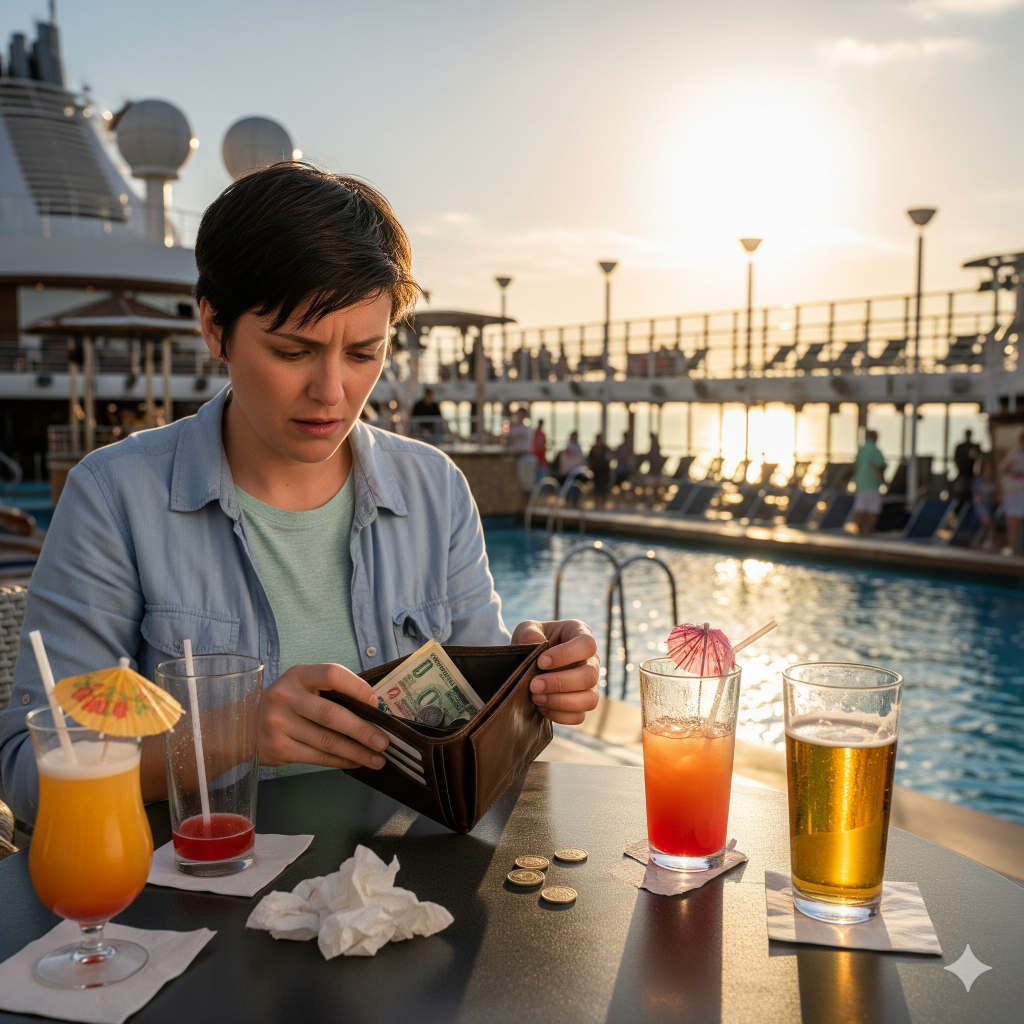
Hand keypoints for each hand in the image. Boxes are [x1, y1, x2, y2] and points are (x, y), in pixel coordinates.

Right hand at [258, 663, 388, 769]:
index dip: (356, 687)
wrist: (243, 725)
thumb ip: (329, 692)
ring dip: (356, 752)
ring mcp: (279, 724)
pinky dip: (340, 761)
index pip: (331, 674)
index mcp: (298, 675)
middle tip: (384, 742)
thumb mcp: (302, 686)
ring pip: (326, 741)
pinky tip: (356, 762)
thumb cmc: (286, 703)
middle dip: (362, 730)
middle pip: (331, 714)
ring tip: (377, 759)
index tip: (375, 703)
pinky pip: (317, 757)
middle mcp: (286, 697)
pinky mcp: (278, 748)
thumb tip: (372, 709)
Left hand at [511, 619, 599, 725]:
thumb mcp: (526, 629)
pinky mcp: (581, 703)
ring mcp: (589, 684)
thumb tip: (536, 644)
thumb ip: (529, 633)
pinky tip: (541, 706)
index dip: (566, 655)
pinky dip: (559, 715)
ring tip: (536, 698)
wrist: (529, 660)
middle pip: (590, 676)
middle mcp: (591, 660)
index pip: (586, 644)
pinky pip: (579, 716)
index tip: (541, 662)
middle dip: (560, 683)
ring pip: (590, 699)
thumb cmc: (532, 639)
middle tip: (534, 685)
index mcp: (580, 634)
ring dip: (562, 702)